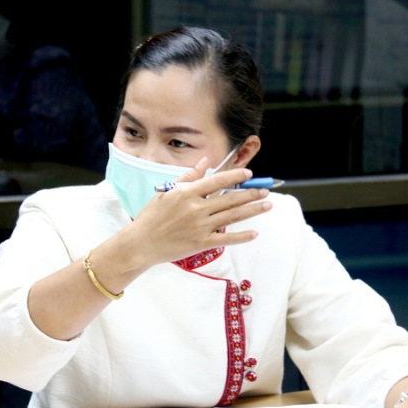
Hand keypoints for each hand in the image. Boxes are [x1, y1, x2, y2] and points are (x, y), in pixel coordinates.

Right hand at [125, 162, 272, 264]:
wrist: (140, 244)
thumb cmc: (151, 217)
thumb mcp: (166, 192)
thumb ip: (188, 177)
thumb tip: (204, 162)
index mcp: (187, 193)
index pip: (217, 181)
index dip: (235, 177)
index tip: (249, 174)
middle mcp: (196, 208)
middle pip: (230, 198)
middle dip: (251, 194)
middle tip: (266, 190)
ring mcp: (200, 227)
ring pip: (232, 216)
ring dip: (252, 210)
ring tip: (267, 205)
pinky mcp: (201, 243)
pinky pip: (226, 238)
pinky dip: (242, 236)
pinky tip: (254, 232)